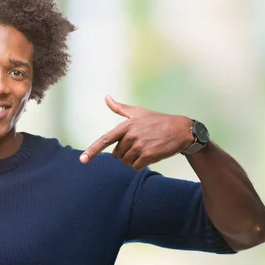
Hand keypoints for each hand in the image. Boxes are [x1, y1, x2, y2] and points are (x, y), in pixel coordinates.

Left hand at [80, 95, 194, 170]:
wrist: (181, 130)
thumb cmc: (158, 121)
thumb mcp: (138, 112)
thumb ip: (120, 108)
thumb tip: (106, 97)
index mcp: (126, 125)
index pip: (105, 140)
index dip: (92, 150)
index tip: (82, 160)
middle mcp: (131, 135)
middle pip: (117, 154)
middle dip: (125, 153)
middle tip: (140, 144)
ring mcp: (139, 146)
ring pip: (126, 161)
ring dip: (134, 159)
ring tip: (146, 148)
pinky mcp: (148, 156)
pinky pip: (136, 166)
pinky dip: (141, 164)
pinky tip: (151, 154)